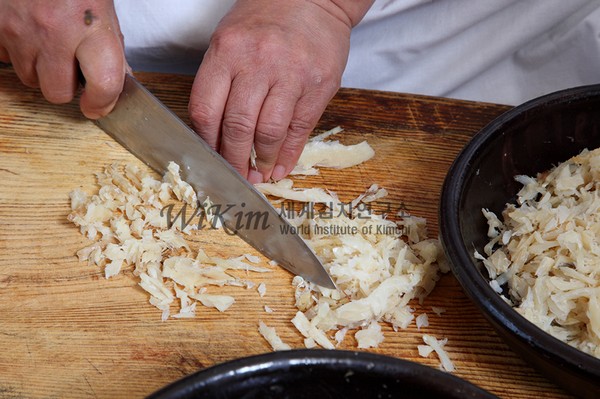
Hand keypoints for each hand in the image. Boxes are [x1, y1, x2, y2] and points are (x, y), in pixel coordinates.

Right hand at [0, 0, 126, 118]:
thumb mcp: (103, 8)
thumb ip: (110, 45)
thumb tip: (118, 78)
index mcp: (91, 26)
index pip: (103, 84)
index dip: (103, 103)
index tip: (98, 105)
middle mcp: (54, 31)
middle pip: (57, 92)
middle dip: (67, 86)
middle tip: (73, 68)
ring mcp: (19, 30)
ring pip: (30, 79)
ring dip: (42, 69)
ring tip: (50, 43)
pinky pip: (6, 58)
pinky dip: (18, 52)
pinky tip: (29, 34)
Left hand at [189, 0, 369, 182]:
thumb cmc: (267, 19)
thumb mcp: (230, 39)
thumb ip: (220, 82)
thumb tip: (215, 133)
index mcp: (227, 51)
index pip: (206, 110)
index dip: (207, 142)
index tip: (211, 157)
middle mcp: (258, 63)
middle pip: (237, 127)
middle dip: (234, 160)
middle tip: (236, 175)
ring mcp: (291, 75)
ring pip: (269, 133)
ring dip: (262, 162)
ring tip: (259, 174)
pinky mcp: (319, 86)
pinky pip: (299, 129)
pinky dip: (288, 154)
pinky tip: (280, 167)